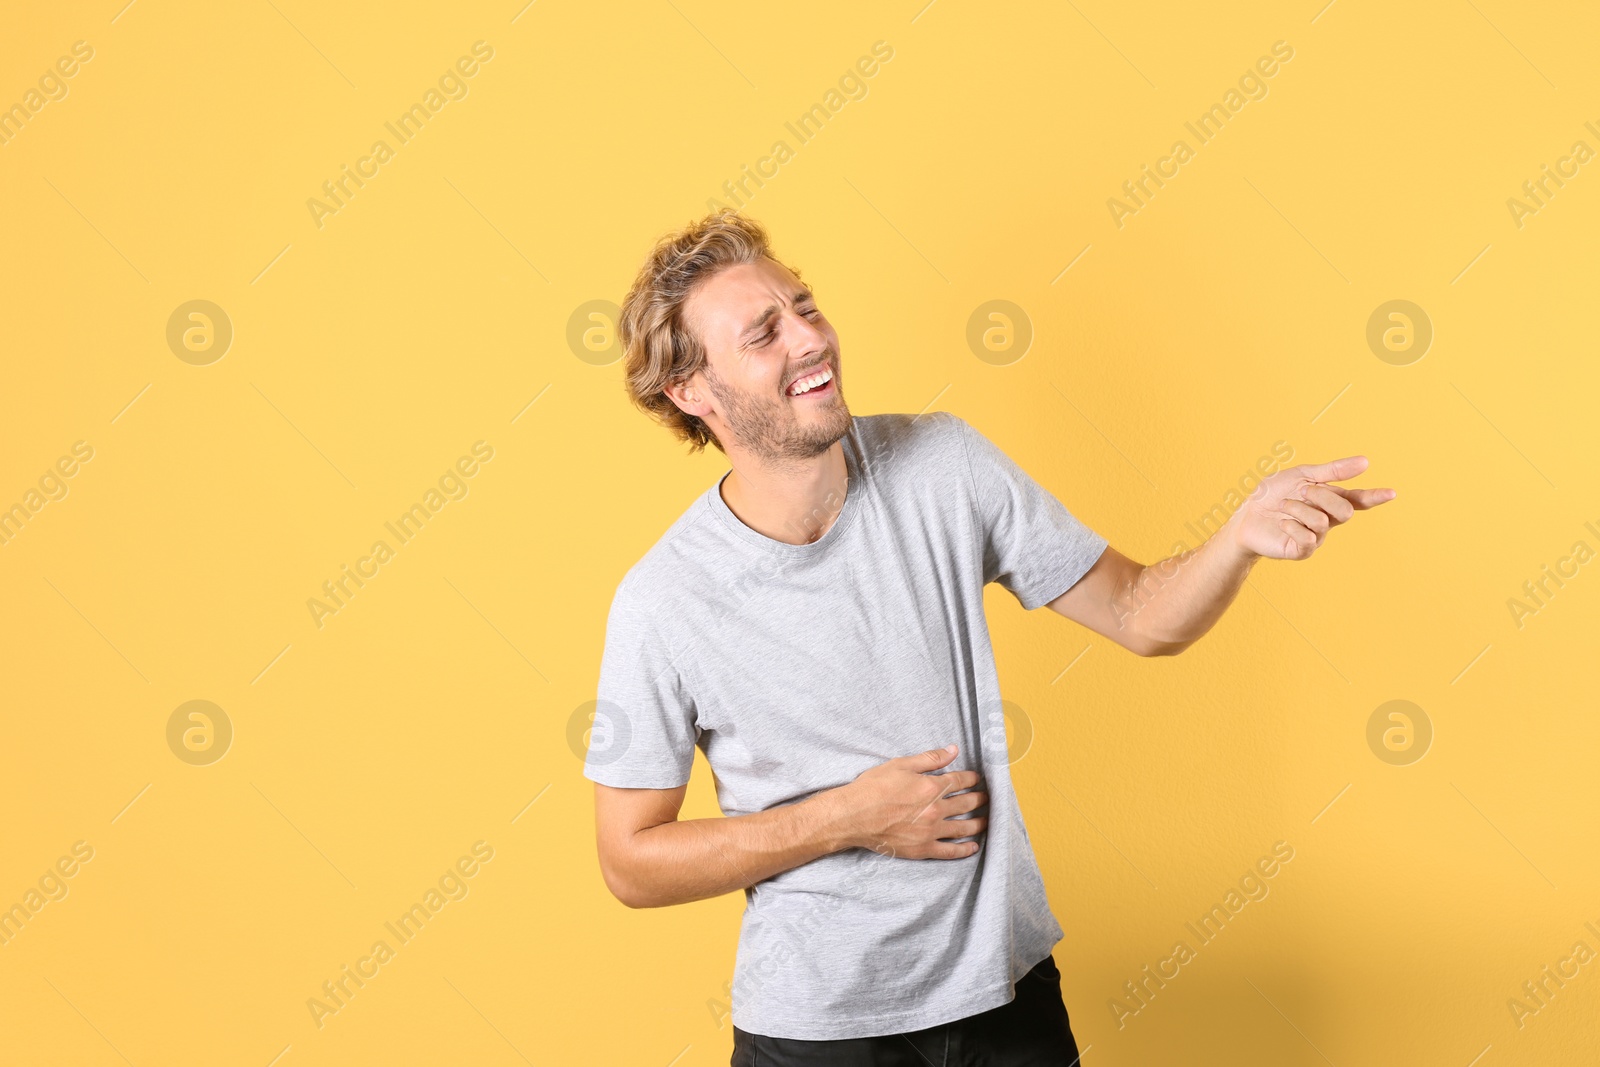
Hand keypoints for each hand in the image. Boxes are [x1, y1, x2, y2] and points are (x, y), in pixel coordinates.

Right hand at [836, 744, 986, 858]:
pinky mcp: (923, 849)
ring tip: (986, 820)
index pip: (960, 781)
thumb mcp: (901, 765)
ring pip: (963, 828)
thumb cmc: (873, 788)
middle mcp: (936, 809)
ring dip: (978, 823)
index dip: (971, 779)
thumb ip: (930, 759)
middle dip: (979, 799)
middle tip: (987, 798)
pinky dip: (964, 850)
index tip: (977, 779)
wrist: (854, 816)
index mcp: (931, 787)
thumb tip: (953, 750)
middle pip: (966, 804)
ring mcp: (931, 831)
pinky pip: (950, 852)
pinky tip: (973, 846)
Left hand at [1228, 456, 1395, 560]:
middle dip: (1322, 496)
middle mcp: (1328, 519)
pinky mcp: (1303, 551)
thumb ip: (1333, 471)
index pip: (1358, 499)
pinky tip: (1282, 524)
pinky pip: (1308, 538)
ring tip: (1285, 508)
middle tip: (1302, 491)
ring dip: (1299, 508)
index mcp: (1330, 500)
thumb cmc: (1273, 494)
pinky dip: (1292, 525)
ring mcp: (1317, 537)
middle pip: (1344, 510)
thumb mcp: (1302, 475)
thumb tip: (1366, 462)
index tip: (1392, 493)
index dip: (1375, 497)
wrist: (1246, 514)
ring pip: (1322, 521)